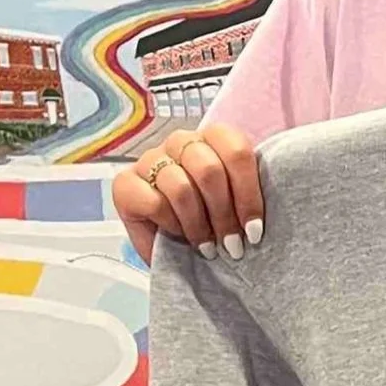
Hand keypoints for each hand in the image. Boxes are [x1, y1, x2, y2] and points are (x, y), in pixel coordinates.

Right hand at [112, 124, 262, 266]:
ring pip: (181, 188)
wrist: (175, 244)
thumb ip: (250, 198)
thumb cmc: (212, 220)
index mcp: (214, 138)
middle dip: (224, 215)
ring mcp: (150, 159)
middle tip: (232, 245)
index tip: (254, 230)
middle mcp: (181, 142)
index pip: (236, 152)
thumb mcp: (238, 206)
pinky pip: (153, 202)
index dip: (248, 195)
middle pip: (209, 170)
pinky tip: (179, 235)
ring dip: (198, 225)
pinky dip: (171, 224)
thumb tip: (260, 219)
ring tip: (207, 246)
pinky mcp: (125, 183)